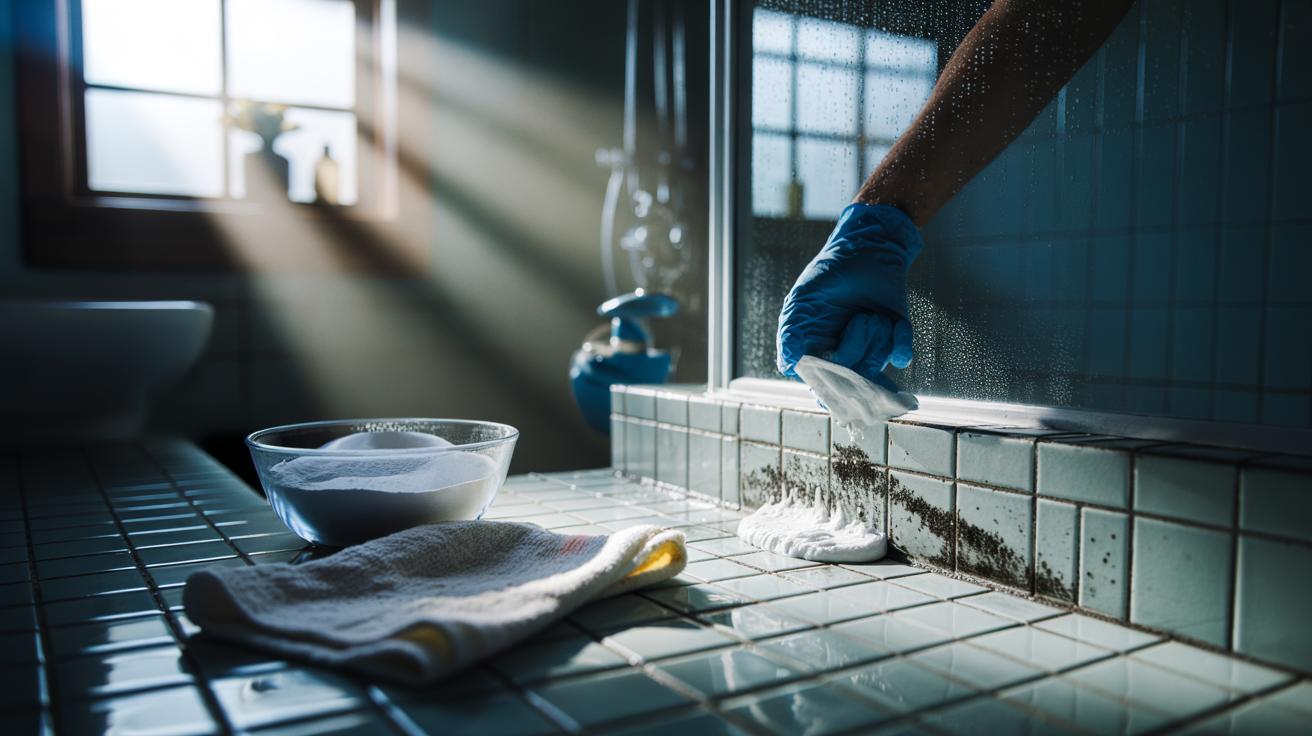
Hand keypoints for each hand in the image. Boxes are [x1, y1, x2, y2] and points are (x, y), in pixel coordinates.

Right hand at [776, 203, 923, 381]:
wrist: (865, 248)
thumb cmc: (827, 274)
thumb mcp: (800, 301)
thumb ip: (790, 334)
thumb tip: (787, 366)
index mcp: (818, 350)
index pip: (822, 384)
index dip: (826, 391)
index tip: (830, 390)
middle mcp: (845, 354)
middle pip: (851, 378)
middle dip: (854, 352)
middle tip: (854, 322)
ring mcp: (871, 346)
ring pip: (875, 364)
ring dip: (873, 336)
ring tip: (867, 313)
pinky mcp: (895, 335)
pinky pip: (900, 352)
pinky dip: (899, 344)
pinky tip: (892, 326)